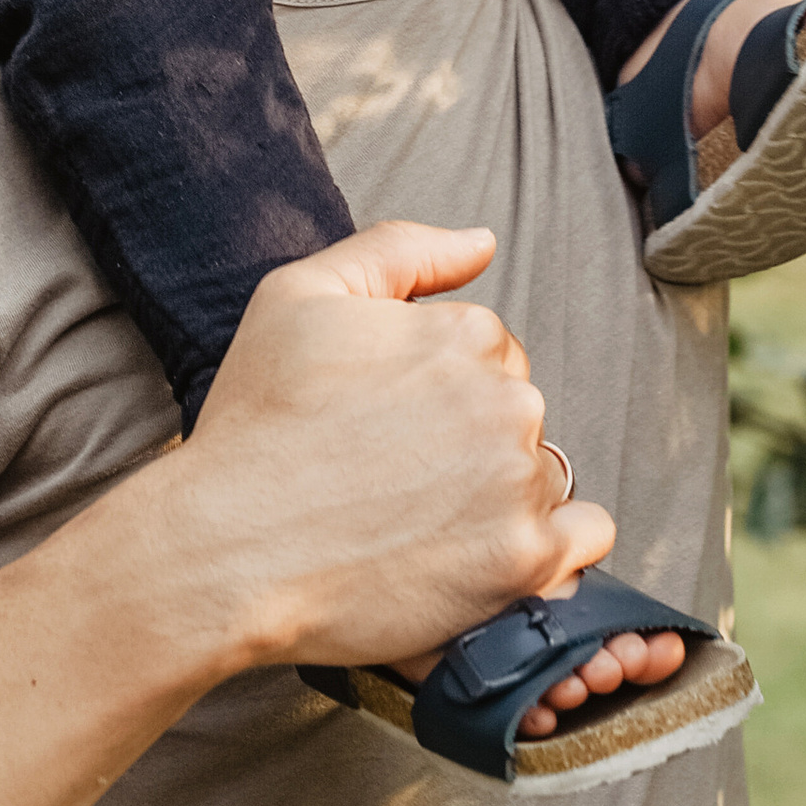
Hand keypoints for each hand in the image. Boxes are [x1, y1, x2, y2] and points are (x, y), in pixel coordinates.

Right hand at [159, 223, 610, 677]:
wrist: (222, 550)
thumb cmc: (254, 426)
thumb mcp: (301, 293)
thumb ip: (402, 250)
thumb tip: (481, 243)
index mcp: (467, 333)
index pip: (491, 353)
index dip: (436, 389)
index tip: (387, 425)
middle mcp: (508, 401)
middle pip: (518, 415)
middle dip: (469, 442)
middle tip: (393, 479)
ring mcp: (519, 484)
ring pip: (545, 477)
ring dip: (501, 498)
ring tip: (420, 526)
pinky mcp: (522, 563)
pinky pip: (583, 542)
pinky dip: (550, 550)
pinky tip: (486, 556)